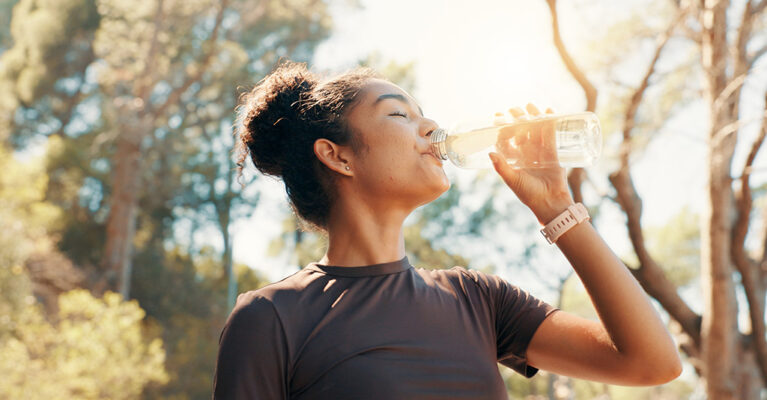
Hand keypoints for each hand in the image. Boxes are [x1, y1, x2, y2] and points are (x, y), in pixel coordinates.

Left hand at [489, 103, 573, 223]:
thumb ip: (502, 167)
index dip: (501, 128)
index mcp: (513, 160)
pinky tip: (548, 111)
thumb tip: (490, 153)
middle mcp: (525, 154)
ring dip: (533, 117)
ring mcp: (540, 152)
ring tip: (530, 105)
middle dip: (517, 119)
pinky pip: (551, 135)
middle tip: (514, 109)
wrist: (551, 202)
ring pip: (535, 130)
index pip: (505, 140)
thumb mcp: (513, 180)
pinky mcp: (553, 152)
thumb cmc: (529, 194)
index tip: (497, 116)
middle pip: (520, 132)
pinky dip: (550, 122)